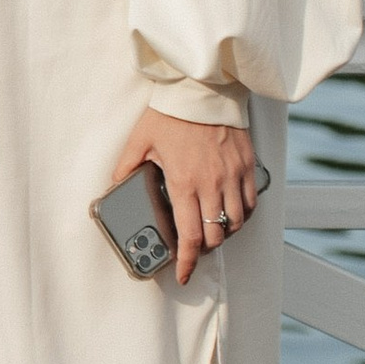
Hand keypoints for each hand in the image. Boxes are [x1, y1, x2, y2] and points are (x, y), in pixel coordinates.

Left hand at [113, 105, 256, 286]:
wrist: (202, 89)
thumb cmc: (170, 113)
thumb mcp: (139, 140)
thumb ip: (126, 167)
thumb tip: (113, 186)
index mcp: (184, 182)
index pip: (191, 236)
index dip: (188, 262)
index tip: (184, 274)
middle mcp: (212, 183)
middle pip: (215, 235)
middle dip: (204, 250)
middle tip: (194, 250)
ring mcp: (233, 175)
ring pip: (237, 222)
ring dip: (224, 234)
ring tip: (212, 233)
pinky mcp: (247, 165)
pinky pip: (251, 201)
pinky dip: (243, 214)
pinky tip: (231, 213)